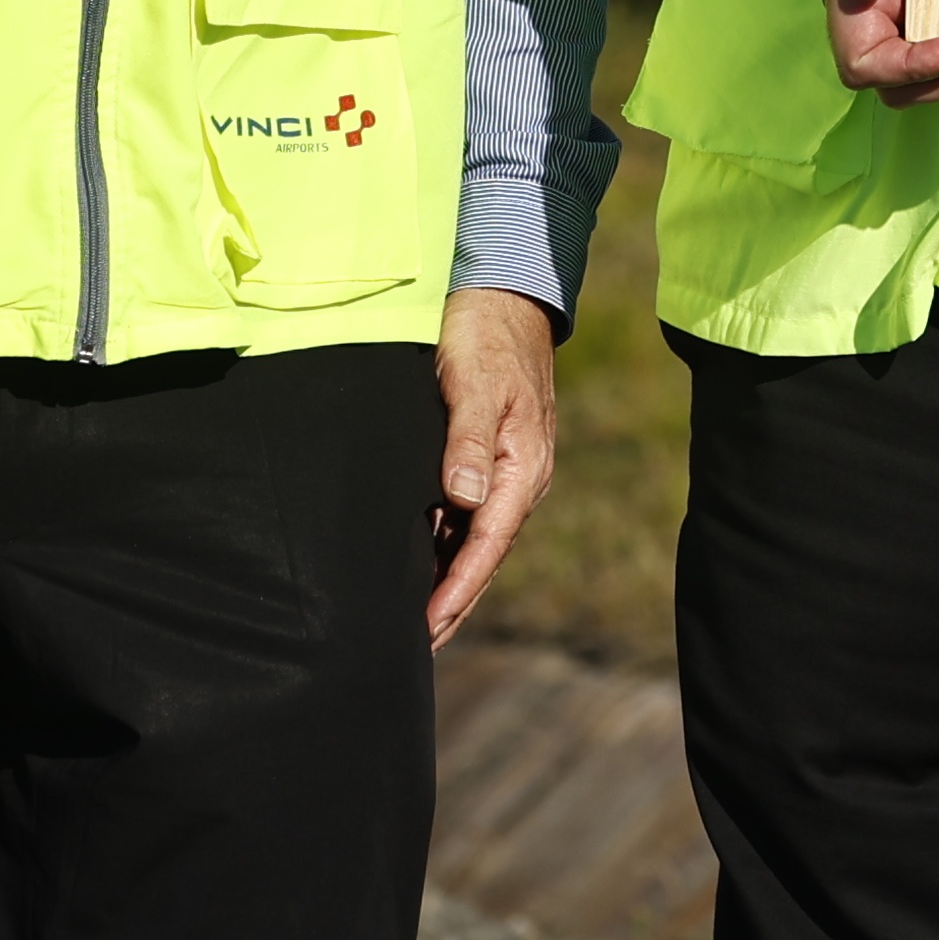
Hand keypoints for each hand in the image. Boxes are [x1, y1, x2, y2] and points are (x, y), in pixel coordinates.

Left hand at [425, 289, 560, 645]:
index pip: (487, 545)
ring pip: (476, 540)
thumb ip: (469, 440)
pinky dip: (445, 546)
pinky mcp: (489, 457)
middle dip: (453, 603)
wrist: (506, 292)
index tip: (426, 628)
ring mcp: (507, 470)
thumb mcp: (476, 382)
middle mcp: (520, 478)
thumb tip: (465, 499)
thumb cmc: (487, 333)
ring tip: (415, 621)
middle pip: (484, 556)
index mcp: (524, 468)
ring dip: (448, 580)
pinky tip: (420, 561)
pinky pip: (468, 516)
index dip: (455, 590)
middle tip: (415, 647)